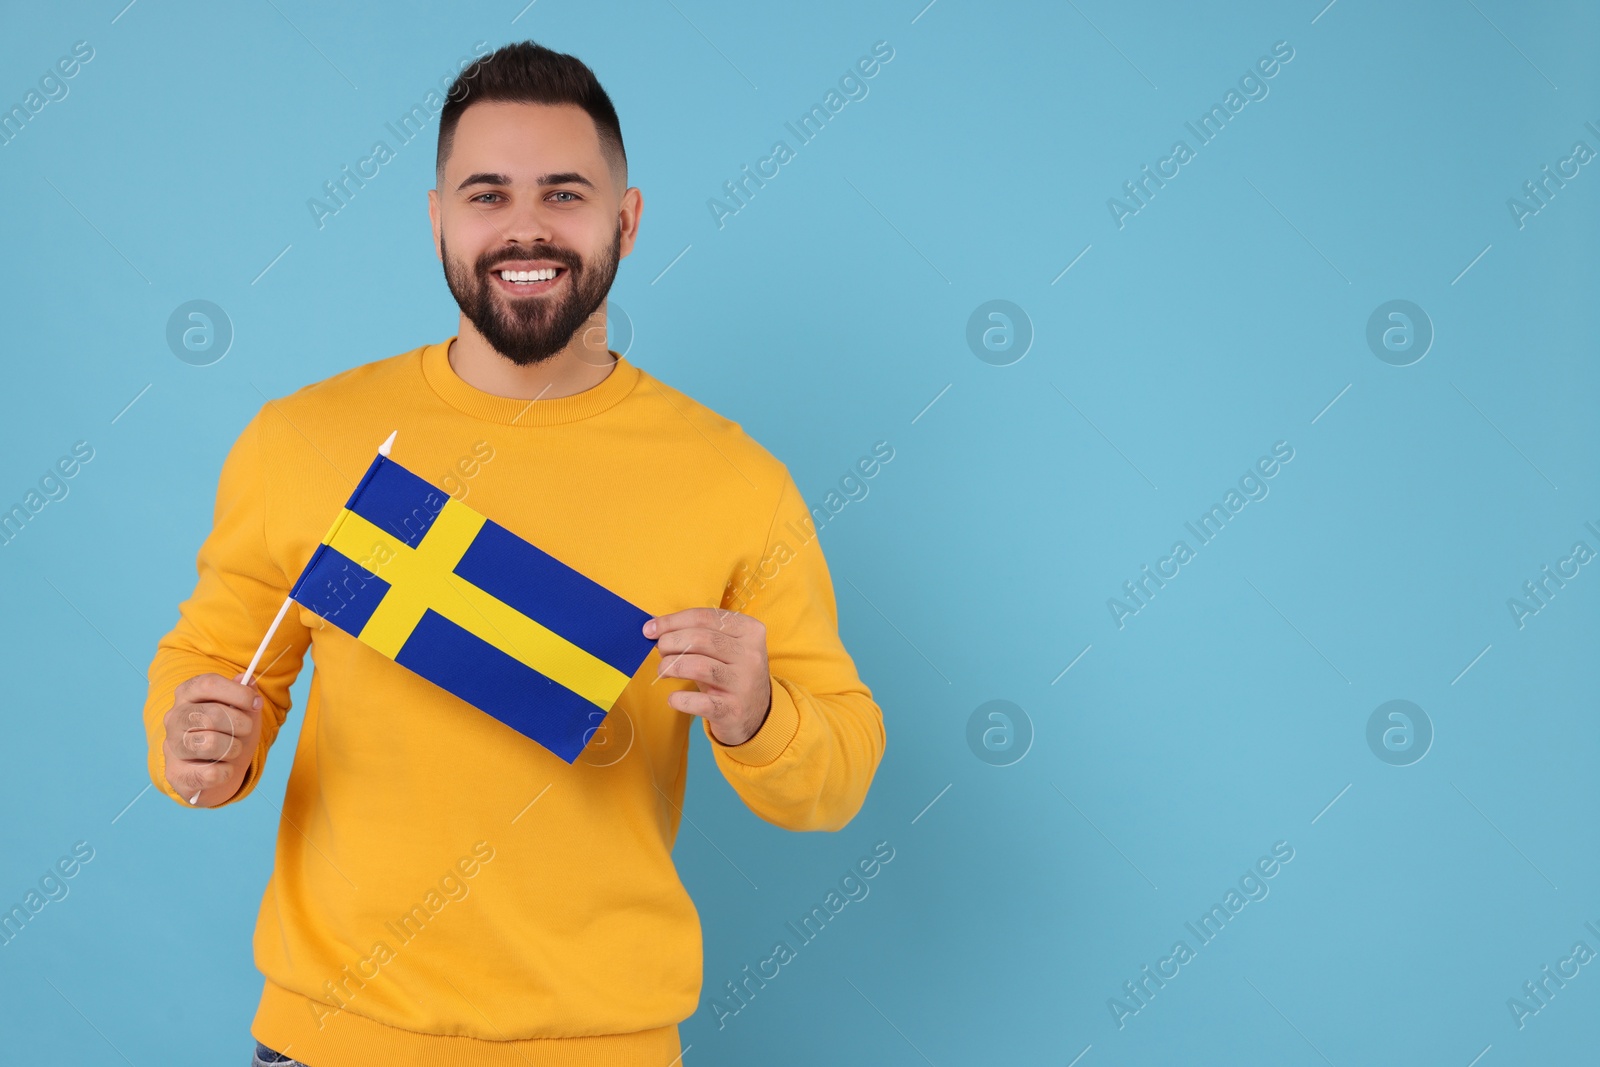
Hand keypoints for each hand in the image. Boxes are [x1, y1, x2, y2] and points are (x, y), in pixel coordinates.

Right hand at [162, 672, 260, 806]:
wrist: (222, 773)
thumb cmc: (232, 735)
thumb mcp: (245, 712)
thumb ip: (246, 694)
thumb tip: (247, 680)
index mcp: (187, 695)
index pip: (208, 684)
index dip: (238, 693)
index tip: (256, 703)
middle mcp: (174, 718)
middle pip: (210, 715)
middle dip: (240, 724)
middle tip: (246, 730)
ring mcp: (171, 747)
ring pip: (209, 743)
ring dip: (233, 748)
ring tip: (234, 750)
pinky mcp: (175, 774)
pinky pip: (209, 773)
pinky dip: (227, 772)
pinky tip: (224, 769)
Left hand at [644, 608, 771, 745]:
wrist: (755, 713)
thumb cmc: (729, 672)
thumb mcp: (724, 648)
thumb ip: (697, 633)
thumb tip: (654, 628)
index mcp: (750, 631)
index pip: (705, 617)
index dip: (672, 621)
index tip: (650, 629)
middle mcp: (751, 655)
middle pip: (701, 639)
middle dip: (670, 642)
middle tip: (660, 650)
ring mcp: (744, 684)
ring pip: (699, 667)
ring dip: (672, 666)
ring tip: (664, 670)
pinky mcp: (733, 710)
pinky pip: (699, 702)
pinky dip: (679, 699)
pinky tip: (674, 698)